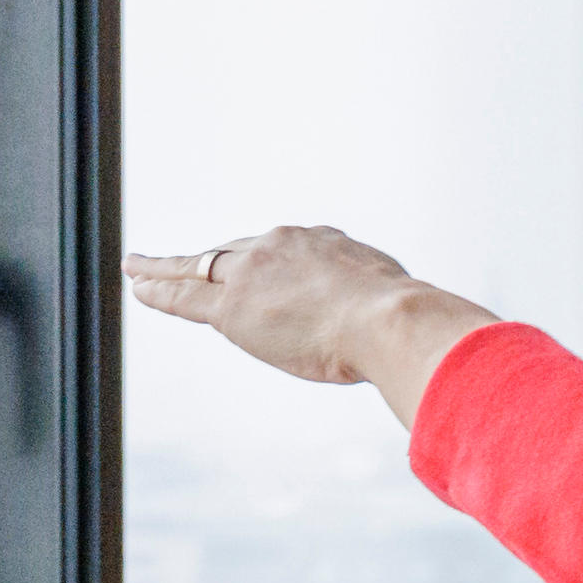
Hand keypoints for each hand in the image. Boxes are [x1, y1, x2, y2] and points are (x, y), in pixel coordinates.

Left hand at [125, 225, 495, 427]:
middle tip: (187, 263)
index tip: (261, 271)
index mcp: (325, 244)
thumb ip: (404, 318)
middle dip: (211, 260)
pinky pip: (183, 294)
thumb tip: (447, 338)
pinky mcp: (232, 306)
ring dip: (167, 268)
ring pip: (199, 267)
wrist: (392, 321)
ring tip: (139, 268)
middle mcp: (283, 245)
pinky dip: (156, 288)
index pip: (284, 252)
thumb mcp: (406, 310)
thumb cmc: (410, 326)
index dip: (267, 264)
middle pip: (235, 253)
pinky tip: (135, 284)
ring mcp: (254, 272)